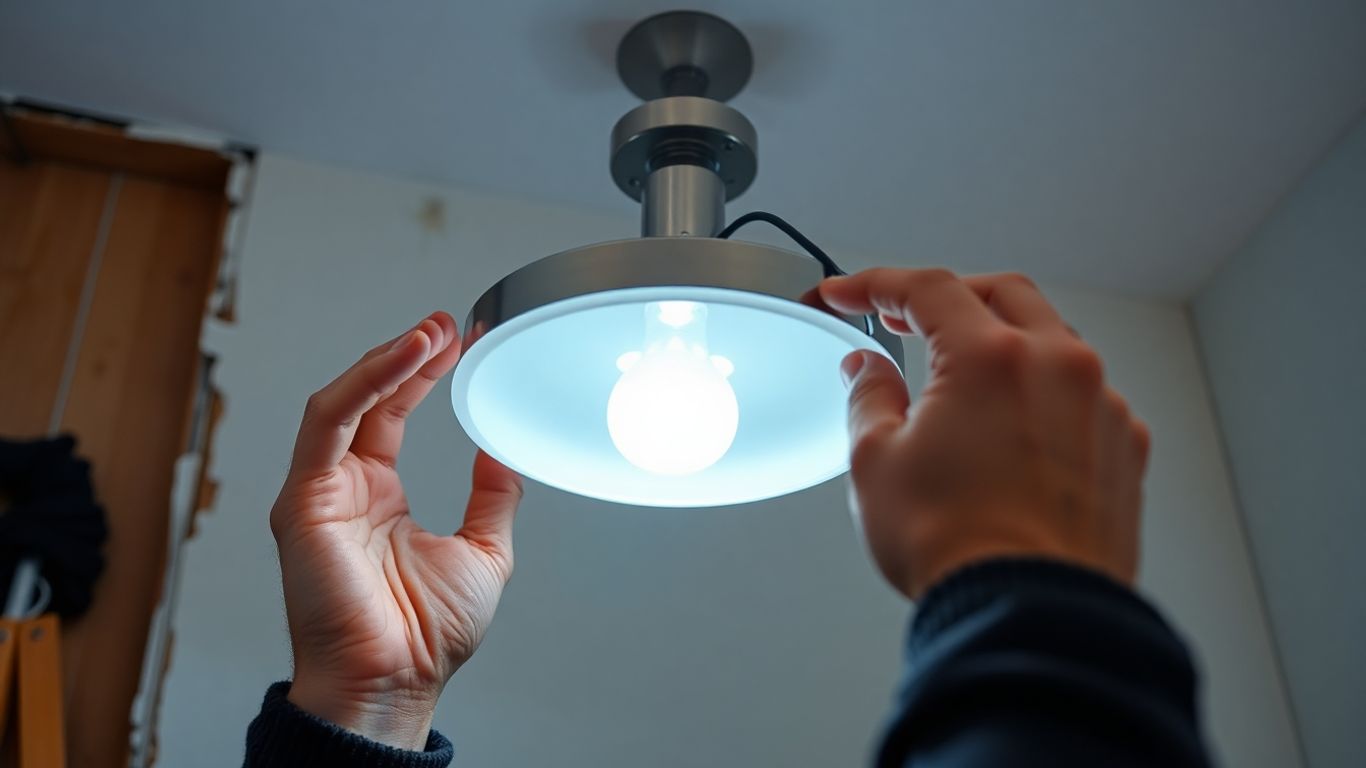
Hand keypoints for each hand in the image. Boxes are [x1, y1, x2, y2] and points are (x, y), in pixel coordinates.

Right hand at [269, 312, 521, 748]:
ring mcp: (320, 492)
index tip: (459, 342)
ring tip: (430, 333)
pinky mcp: (305, 500)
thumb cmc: (427, 636)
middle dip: (405, 355)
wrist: (395, 680)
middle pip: (368, 398)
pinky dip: (364, 386)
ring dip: (385, 361)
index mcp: (378, 498)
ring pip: (343, 402)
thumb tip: (503, 450)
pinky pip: (329, 425)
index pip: (392, 414)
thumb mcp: (483, 550)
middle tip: (446, 324)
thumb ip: (492, 496)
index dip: (422, 374)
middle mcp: (343, 488)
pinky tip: (402, 361)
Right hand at [821, 270, 1148, 599]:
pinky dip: (1044, 392)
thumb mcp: (877, 463)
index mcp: (992, 357)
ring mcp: (1101, 407)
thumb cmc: (959, 548)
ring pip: (1052, 340)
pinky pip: (1084, 394)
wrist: (1030, 615)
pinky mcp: (1124, 450)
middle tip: (905, 316)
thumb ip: (869, 397)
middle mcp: (1059, 368)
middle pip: (1001, 294)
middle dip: (948, 296)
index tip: (848, 295)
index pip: (928, 288)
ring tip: (961, 375)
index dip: (876, 285)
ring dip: (1003, 341)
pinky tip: (1013, 425)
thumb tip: (867, 371)